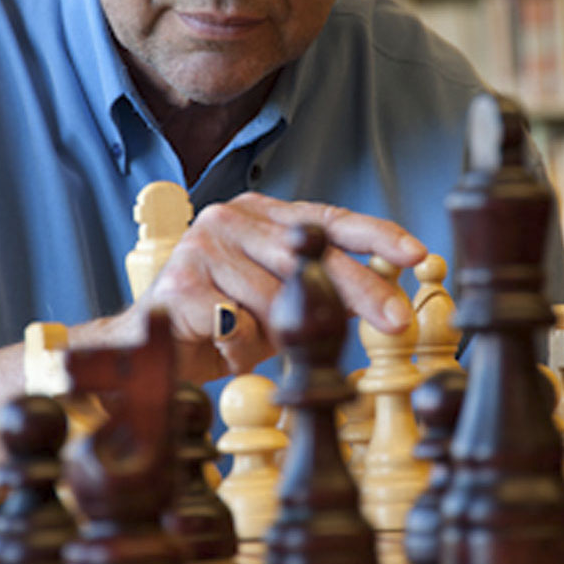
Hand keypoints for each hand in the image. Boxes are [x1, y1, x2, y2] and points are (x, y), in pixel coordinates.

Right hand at [133, 192, 425, 382]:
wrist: (147, 348)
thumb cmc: (219, 325)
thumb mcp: (280, 305)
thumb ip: (319, 290)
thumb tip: (386, 294)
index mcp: (259, 215)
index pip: (327, 218)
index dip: (375, 235)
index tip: (416, 253)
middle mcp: (230, 217)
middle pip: (311, 252)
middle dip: (360, 290)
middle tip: (398, 320)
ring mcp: (204, 244)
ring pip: (276, 296)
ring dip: (279, 334)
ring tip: (260, 346)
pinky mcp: (183, 280)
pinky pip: (239, 325)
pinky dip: (241, 349)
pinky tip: (220, 347)